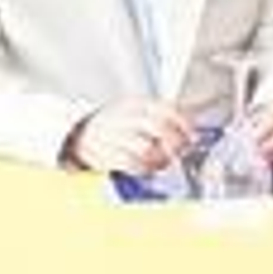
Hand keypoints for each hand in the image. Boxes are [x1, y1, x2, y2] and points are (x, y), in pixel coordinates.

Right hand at [67, 99, 192, 174]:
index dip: (184, 125)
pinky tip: (148, 168)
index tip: (193, 137)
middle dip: (176, 142)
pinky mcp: (107, 155)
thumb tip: (192, 128)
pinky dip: (145, 168)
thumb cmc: (115, 124)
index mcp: (137, 104)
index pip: (166, 109)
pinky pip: (132, 164)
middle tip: (180, 151)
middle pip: (159, 127)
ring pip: (147, 148)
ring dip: (161, 158)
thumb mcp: (136, 111)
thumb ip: (161, 117)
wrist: (79, 132)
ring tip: (164, 161)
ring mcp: (115, 136)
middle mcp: (127, 117)